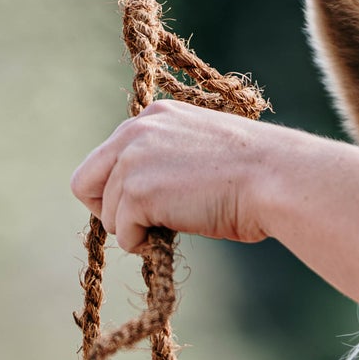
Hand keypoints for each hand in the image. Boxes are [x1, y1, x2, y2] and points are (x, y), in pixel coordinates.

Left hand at [71, 102, 272, 251]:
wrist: (273, 178)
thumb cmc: (250, 175)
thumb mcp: (197, 152)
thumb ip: (163, 161)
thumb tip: (137, 196)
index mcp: (153, 116)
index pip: (104, 158)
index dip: (115, 190)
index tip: (141, 206)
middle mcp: (136, 130)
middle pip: (85, 183)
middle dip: (109, 211)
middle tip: (141, 225)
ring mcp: (133, 159)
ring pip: (108, 215)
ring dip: (136, 230)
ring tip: (176, 223)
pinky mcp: (137, 191)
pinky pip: (123, 234)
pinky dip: (143, 243)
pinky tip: (174, 232)